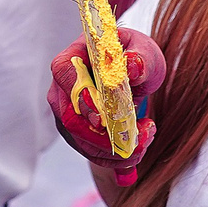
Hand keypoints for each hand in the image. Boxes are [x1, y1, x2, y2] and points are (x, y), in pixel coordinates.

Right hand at [48, 26, 165, 184]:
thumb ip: (140, 57)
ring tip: (145, 139)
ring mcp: (67, 112)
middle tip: (137, 137)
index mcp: (73, 58)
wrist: (132, 72)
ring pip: (80, 141)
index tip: (102, 117)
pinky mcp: (76, 132)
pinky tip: (137, 147)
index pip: (65, 74)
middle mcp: (63, 87)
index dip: (80, 96)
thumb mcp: (143, 50)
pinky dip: (115, 156)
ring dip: (114, 149)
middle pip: (70, 117)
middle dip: (103, 136)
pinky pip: (91, 151)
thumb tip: (132, 65)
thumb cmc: (132, 55)